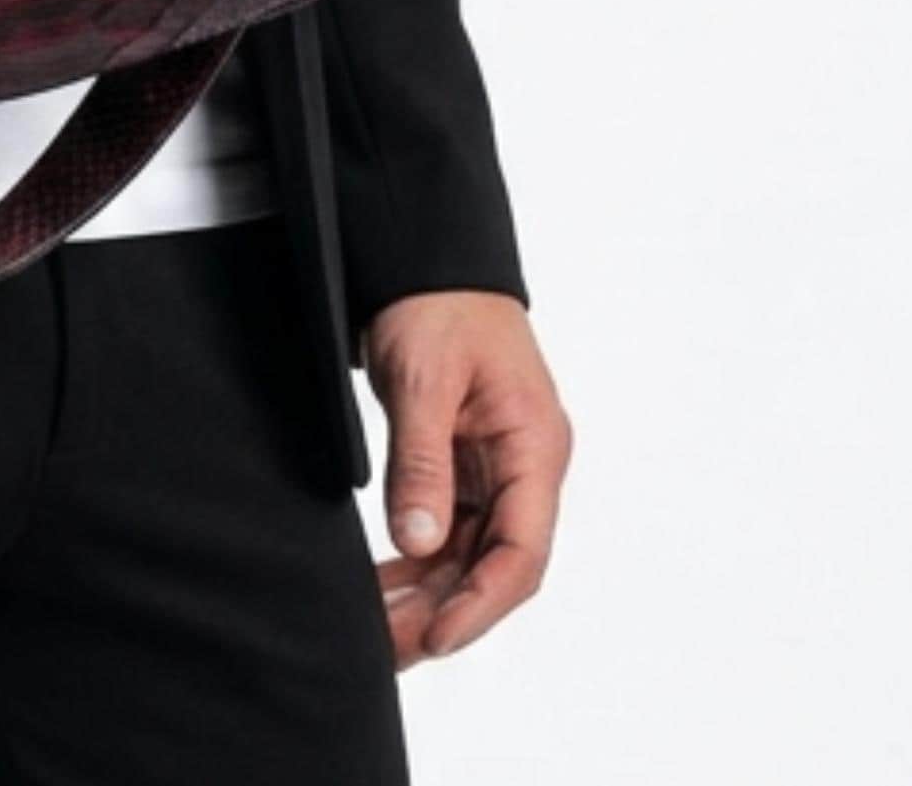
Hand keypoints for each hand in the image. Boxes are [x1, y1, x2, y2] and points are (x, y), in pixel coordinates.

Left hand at [365, 291, 571, 666]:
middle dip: (445, 612)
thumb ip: (422, 461)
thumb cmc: (437, 304)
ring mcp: (498, 468)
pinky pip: (449, 529)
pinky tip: (381, 589)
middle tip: (388, 651)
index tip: (437, 639)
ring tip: (377, 634)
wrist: (429, 260)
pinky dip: (417, 562)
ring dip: (427, 594)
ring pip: (470, 554)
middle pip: (495, 564)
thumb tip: (418, 542)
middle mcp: (525, 467)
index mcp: (534, 447)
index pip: (521, 550)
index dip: (481, 604)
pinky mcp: (466, 464)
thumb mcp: (424, 379)